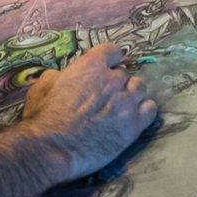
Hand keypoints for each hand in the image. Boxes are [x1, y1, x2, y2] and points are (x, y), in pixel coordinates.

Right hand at [22, 43, 157, 182]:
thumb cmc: (46, 115)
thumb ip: (61, 75)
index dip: (111, 58)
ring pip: (140, 87)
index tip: (109, 64)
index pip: (112, 50)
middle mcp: (112, 79)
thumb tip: (66, 76)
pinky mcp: (135, 124)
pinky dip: (144, 109)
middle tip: (108, 93)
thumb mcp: (45, 84)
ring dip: (132, 93)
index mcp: (90, 66)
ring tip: (122, 104)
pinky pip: (151, 108)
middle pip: (125, 73)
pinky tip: (134, 115)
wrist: (55, 146)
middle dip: (117, 81)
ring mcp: (126, 102)